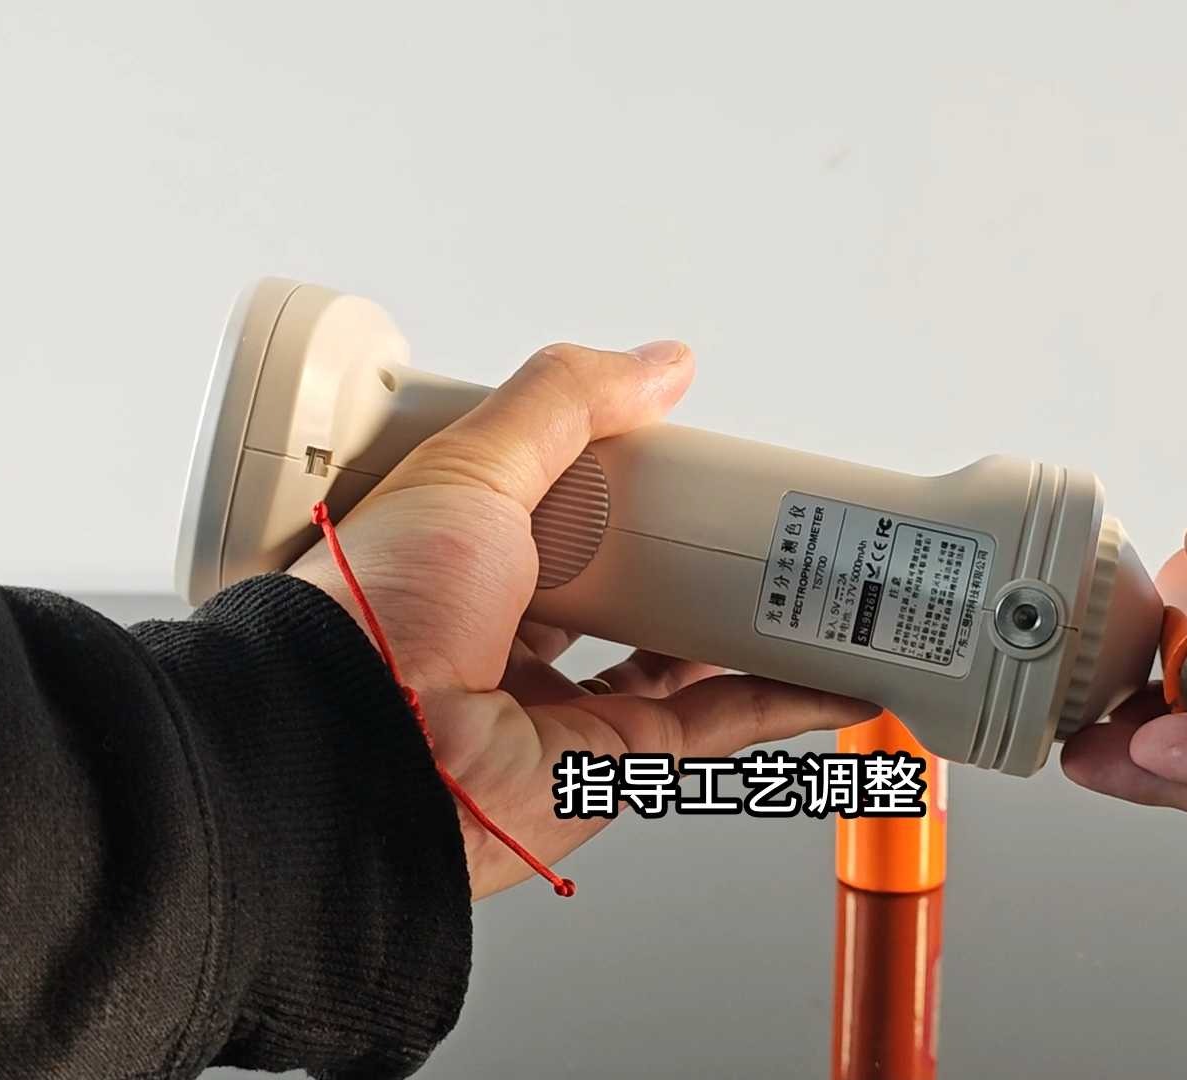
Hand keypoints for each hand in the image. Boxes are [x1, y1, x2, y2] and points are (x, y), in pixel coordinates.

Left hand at [290, 341, 877, 895]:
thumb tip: (658, 362)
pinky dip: (777, 703)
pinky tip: (825, 676)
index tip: (681, 462)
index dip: (618, 489)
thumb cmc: (376, 617)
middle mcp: (506, 638)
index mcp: (459, 563)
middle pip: (625, 594)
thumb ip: (564, 403)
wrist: (360, 751)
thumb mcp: (470, 466)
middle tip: (754, 525)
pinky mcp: (610, 765)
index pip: (556, 517)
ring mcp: (559, 707)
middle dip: (689, 563)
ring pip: (677, 665)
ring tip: (809, 590)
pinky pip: (710, 727)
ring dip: (747, 633)